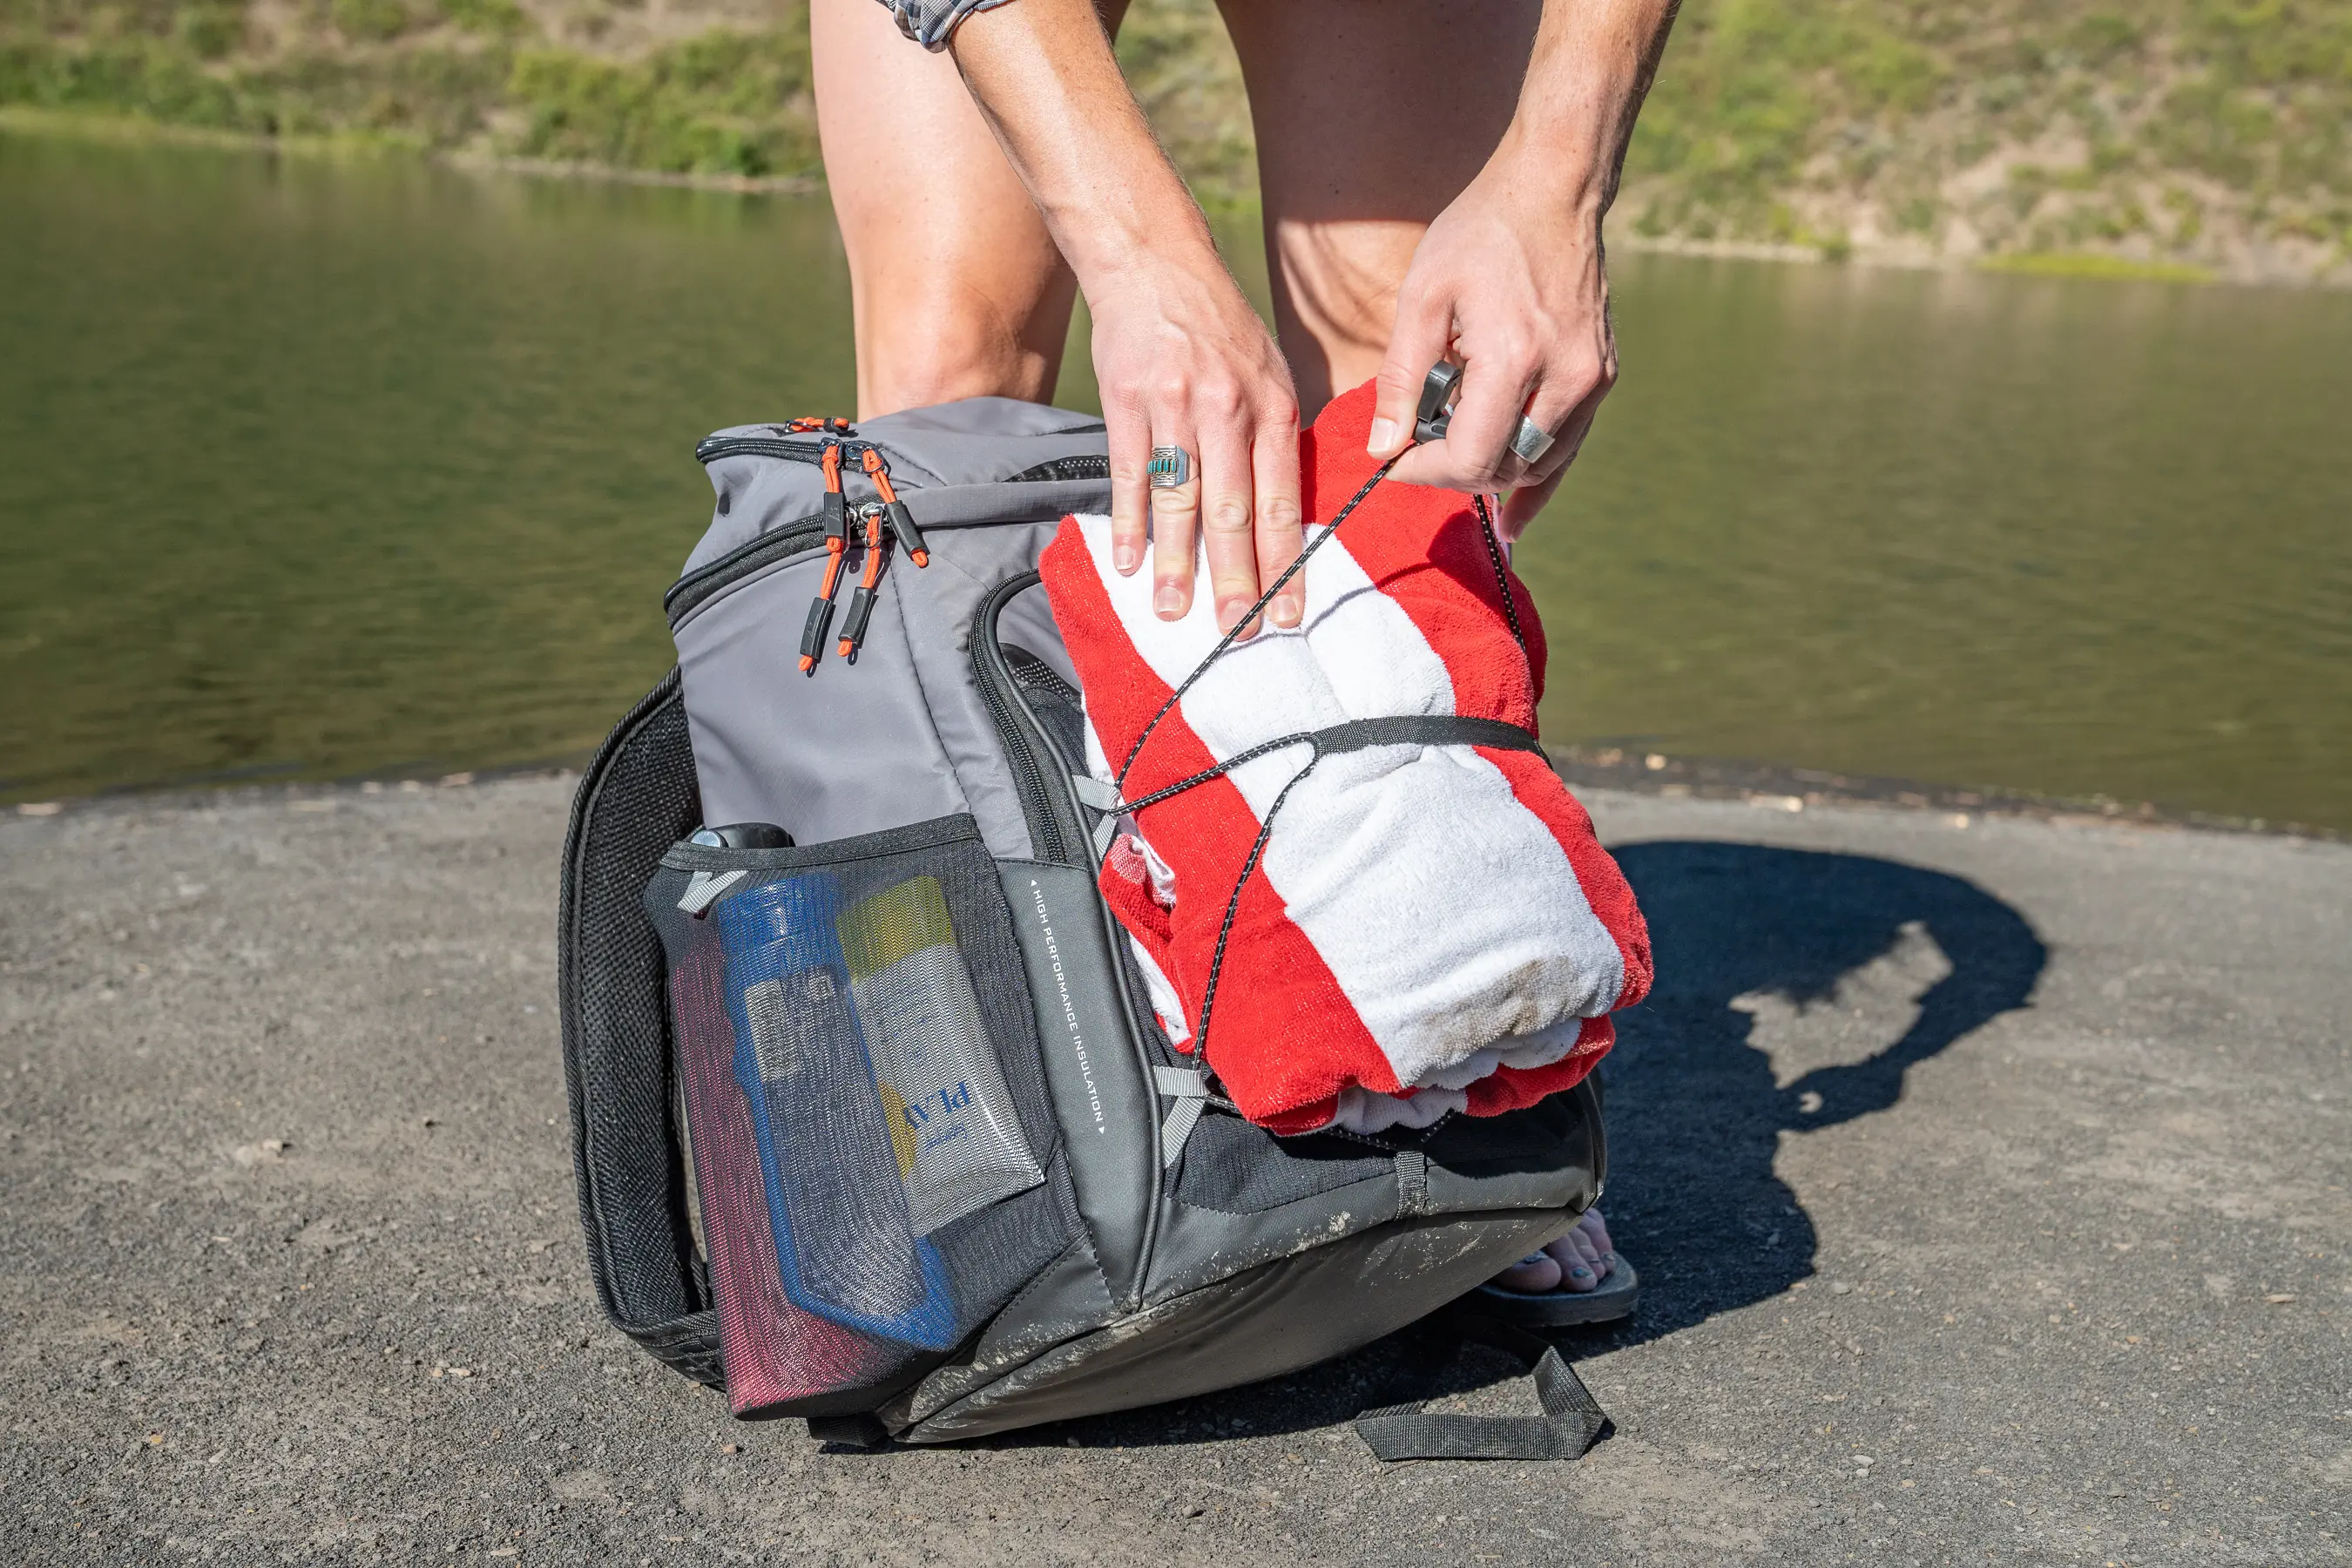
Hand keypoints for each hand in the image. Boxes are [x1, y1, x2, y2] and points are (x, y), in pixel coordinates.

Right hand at [1092, 253, 1304, 634]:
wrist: (1155, 259)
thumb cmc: (1218, 324)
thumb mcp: (1269, 367)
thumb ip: (1275, 434)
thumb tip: (1281, 509)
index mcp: (1271, 405)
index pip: (1282, 499)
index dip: (1284, 560)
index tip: (1288, 610)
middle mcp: (1227, 408)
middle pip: (1234, 509)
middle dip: (1238, 577)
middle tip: (1239, 629)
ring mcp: (1174, 405)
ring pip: (1179, 499)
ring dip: (1177, 562)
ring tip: (1175, 612)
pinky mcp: (1125, 401)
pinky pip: (1129, 474)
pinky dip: (1128, 522)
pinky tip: (1127, 563)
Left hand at [1365, 144, 1618, 539]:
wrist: (1553, 190)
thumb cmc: (1479, 235)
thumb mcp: (1422, 298)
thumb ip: (1400, 379)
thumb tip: (1383, 449)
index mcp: (1514, 357)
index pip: (1469, 456)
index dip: (1422, 472)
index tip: (1391, 463)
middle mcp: (1564, 378)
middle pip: (1504, 466)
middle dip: (1452, 472)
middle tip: (1414, 454)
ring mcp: (1592, 380)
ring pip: (1540, 465)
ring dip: (1492, 474)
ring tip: (1450, 471)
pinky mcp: (1602, 375)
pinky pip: (1568, 446)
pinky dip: (1537, 476)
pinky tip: (1511, 512)